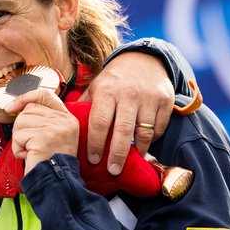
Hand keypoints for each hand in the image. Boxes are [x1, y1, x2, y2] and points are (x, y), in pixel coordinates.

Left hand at [7, 89, 78, 173]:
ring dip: (20, 139)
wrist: (57, 184)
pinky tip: (30, 156)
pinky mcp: (43, 138)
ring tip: (32, 151)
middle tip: (31, 144)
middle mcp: (64, 120)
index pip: (45, 95)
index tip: (12, 106)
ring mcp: (55, 128)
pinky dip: (19, 149)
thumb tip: (15, 107)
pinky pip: (18, 136)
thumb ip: (41, 119)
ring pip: (21, 121)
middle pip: (28, 109)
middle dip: (22, 127)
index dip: (26, 97)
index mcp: (67, 118)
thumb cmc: (50, 163)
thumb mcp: (52, 136)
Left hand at [80, 52, 174, 174]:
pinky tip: (143, 146)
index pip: (99, 122)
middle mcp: (128, 95)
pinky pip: (158, 128)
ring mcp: (148, 99)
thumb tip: (64, 122)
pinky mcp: (165, 102)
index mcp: (107, 91)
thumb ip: (83, 104)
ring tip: (129, 163)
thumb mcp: (96, 86)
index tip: (93, 160)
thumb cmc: (115, 78)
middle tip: (112, 170)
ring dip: (137, 151)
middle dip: (117, 154)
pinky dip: (151, 140)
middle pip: (123, 131)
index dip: (96, 143)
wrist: (144, 59)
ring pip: (144, 132)